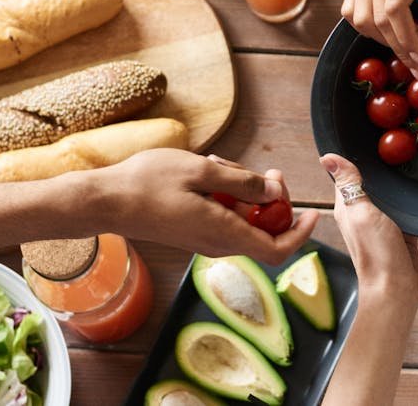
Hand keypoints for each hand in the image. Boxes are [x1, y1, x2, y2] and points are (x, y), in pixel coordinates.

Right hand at [86, 149, 317, 264]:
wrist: (104, 201)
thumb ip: (243, 183)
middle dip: (273, 201)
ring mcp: (204, 240)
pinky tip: (210, 173)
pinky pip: (224, 217)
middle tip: (268, 172)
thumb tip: (274, 194)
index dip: (300, 235)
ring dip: (245, 193)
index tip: (312, 214)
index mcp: (224, 233)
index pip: (277, 250)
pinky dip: (226, 196)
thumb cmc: (148, 183)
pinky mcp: (193, 232)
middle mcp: (217, 244)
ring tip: (223, 165)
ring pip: (243, 220)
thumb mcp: (203, 171)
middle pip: (263, 231)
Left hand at [319, 153, 417, 304]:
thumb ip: (349, 185)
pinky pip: (404, 209)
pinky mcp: (400, 230)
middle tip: (394, 145)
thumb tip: (328, 157)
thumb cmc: (376, 252)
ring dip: (395, 183)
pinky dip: (410, 200)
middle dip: (378, 167)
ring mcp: (381, 222)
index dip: (352, 158)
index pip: (345, 175)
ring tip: (409, 161)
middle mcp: (361, 213)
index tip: (365, 138)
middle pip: (369, 183)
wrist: (397, 287)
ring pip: (388, 195)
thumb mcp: (360, 212)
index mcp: (346, 206)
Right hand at [341, 0, 417, 80]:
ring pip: (358, 15)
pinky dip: (365, 25)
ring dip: (379, 39)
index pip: (395, 7)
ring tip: (402, 48)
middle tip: (417, 65)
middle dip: (397, 47)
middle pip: (376, 17)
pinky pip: (351, 5)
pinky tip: (385, 32)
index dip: (407, 39)